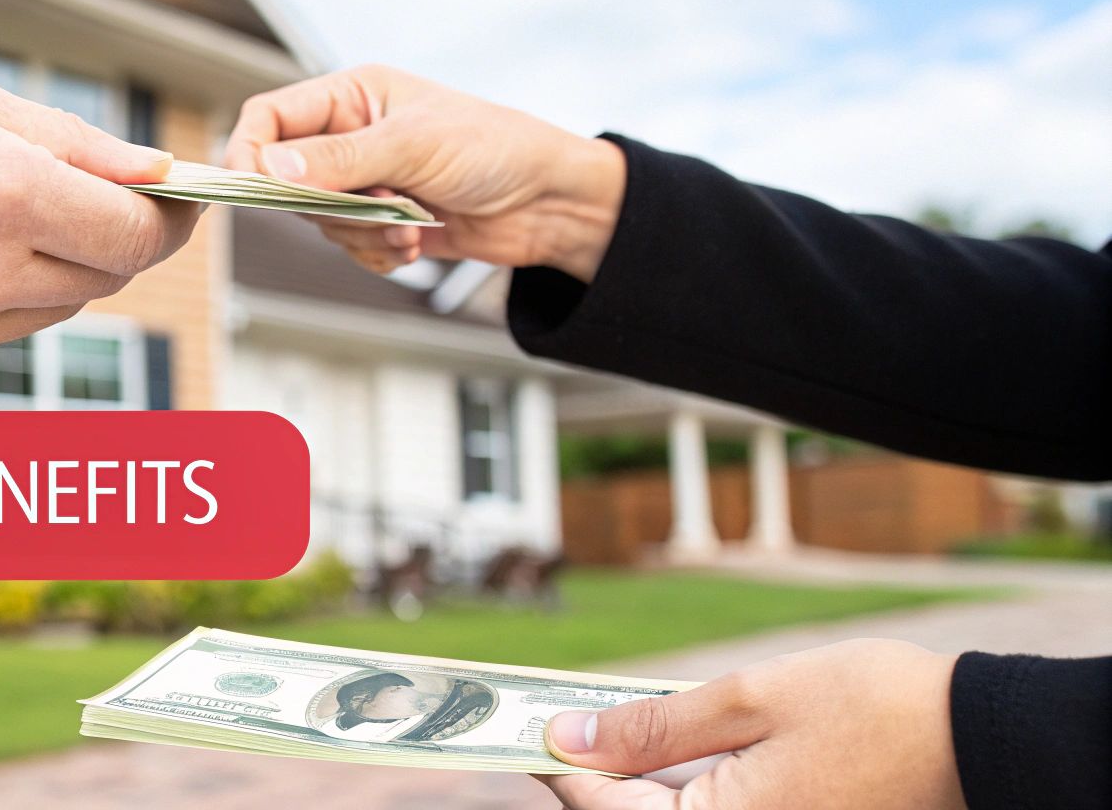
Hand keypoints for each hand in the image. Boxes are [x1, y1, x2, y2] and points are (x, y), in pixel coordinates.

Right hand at [0, 66, 196, 372]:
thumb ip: (73, 144)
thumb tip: (156, 173)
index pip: (133, 235)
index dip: (168, 221)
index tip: (180, 203)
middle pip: (104, 277)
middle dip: (116, 238)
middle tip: (106, 200)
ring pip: (55, 307)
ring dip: (58, 265)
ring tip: (0, 213)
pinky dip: (1, 293)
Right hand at [224, 65, 624, 280]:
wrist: (550, 203)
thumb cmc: (495, 149)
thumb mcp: (414, 145)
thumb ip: (339, 159)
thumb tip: (268, 168)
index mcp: (352, 95)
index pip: (269, 118)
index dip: (252, 154)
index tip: (258, 191)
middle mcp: (351, 136)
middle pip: (288, 181)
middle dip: (331, 207)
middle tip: (380, 207)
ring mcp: (365, 181)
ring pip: (319, 222)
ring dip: (362, 234)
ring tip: (410, 228)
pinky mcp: (382, 221)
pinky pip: (349, 248)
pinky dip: (377, 254)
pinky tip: (416, 244)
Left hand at [537, 639, 964, 809]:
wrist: (978, 739)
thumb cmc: (874, 710)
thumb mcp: (750, 700)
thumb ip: (654, 727)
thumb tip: (571, 738)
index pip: (602, 806)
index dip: (557, 762)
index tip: (522, 723)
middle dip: (589, 771)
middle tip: (554, 718)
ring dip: (628, 778)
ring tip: (596, 723)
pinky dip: (674, 786)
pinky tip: (660, 745)